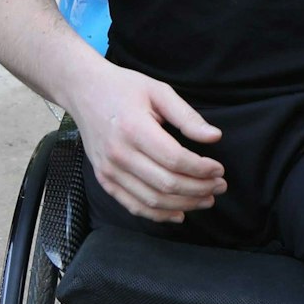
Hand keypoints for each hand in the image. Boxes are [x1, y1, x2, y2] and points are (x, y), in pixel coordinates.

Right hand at [69, 60, 226, 222]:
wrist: (84, 91)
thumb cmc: (124, 88)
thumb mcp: (159, 91)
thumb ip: (187, 116)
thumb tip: (215, 137)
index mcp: (134, 129)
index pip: (175, 159)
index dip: (201, 169)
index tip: (219, 168)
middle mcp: (119, 154)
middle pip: (166, 184)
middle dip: (199, 189)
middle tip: (220, 186)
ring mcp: (108, 170)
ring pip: (152, 200)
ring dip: (184, 205)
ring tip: (207, 199)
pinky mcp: (104, 179)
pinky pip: (133, 205)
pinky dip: (158, 215)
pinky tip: (179, 214)